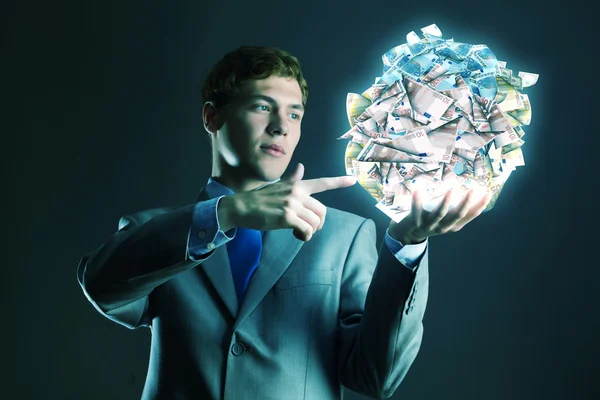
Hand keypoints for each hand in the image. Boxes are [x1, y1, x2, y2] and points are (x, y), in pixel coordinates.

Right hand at [227, 163, 356, 240]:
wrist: (241, 207)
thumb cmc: (260, 199)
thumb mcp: (278, 186)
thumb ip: (292, 179)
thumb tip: (301, 167)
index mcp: (297, 185)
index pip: (322, 182)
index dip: (339, 182)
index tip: (353, 180)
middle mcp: (297, 192)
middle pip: (322, 211)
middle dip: (318, 224)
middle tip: (307, 229)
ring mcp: (292, 204)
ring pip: (315, 222)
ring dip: (310, 232)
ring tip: (298, 233)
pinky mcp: (287, 216)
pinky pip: (306, 230)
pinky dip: (304, 237)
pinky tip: (296, 236)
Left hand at [388, 188, 492, 244]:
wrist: (407, 234)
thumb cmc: (430, 220)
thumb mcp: (446, 217)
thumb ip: (455, 207)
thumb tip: (471, 188)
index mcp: (454, 225)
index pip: (471, 215)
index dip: (480, 205)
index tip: (488, 192)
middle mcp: (443, 227)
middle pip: (457, 215)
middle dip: (466, 203)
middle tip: (472, 190)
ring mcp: (429, 225)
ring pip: (439, 215)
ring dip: (445, 203)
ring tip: (451, 190)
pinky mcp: (415, 222)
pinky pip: (416, 211)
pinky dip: (417, 201)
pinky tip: (418, 189)